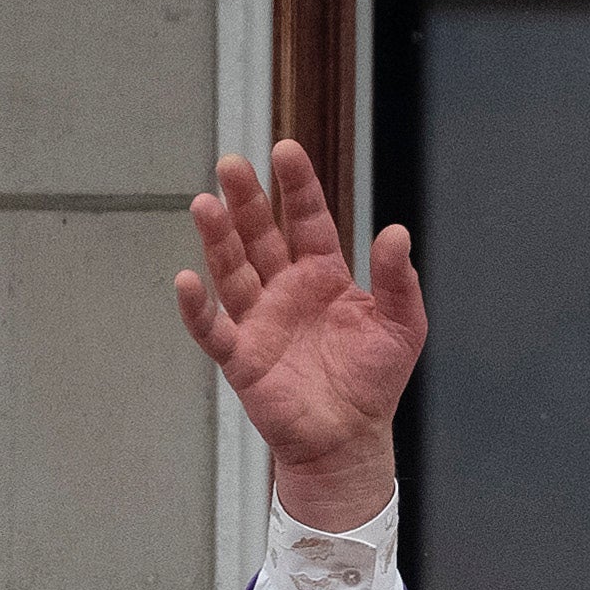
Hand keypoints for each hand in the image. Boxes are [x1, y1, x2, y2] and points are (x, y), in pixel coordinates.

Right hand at [173, 141, 426, 526]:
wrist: (352, 439)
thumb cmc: (374, 382)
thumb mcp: (401, 326)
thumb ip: (398, 280)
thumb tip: (397, 232)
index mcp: (323, 276)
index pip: (307, 220)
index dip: (297, 187)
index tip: (285, 149)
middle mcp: (285, 290)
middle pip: (260, 236)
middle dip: (246, 201)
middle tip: (230, 164)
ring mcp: (259, 320)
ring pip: (232, 271)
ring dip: (218, 239)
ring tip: (205, 203)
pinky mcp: (242, 357)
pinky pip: (213, 328)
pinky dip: (198, 307)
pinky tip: (188, 279)